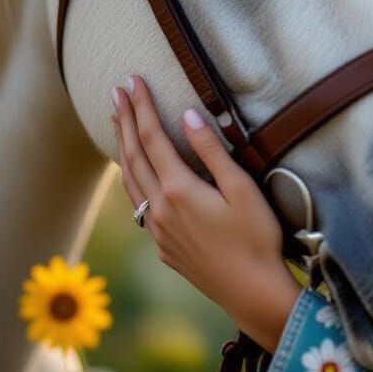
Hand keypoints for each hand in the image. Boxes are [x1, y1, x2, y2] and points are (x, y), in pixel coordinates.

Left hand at [111, 75, 300, 346]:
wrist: (252, 291)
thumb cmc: (256, 236)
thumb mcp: (241, 188)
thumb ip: (212, 151)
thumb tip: (187, 115)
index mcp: (179, 191)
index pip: (153, 139)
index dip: (142, 107)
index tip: (133, 80)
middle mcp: (160, 210)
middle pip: (134, 157)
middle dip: (125, 121)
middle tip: (116, 91)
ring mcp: (159, 232)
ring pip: (131, 183)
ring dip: (123, 149)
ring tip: (118, 123)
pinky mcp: (165, 247)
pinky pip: (139, 206)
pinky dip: (132, 180)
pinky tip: (136, 176)